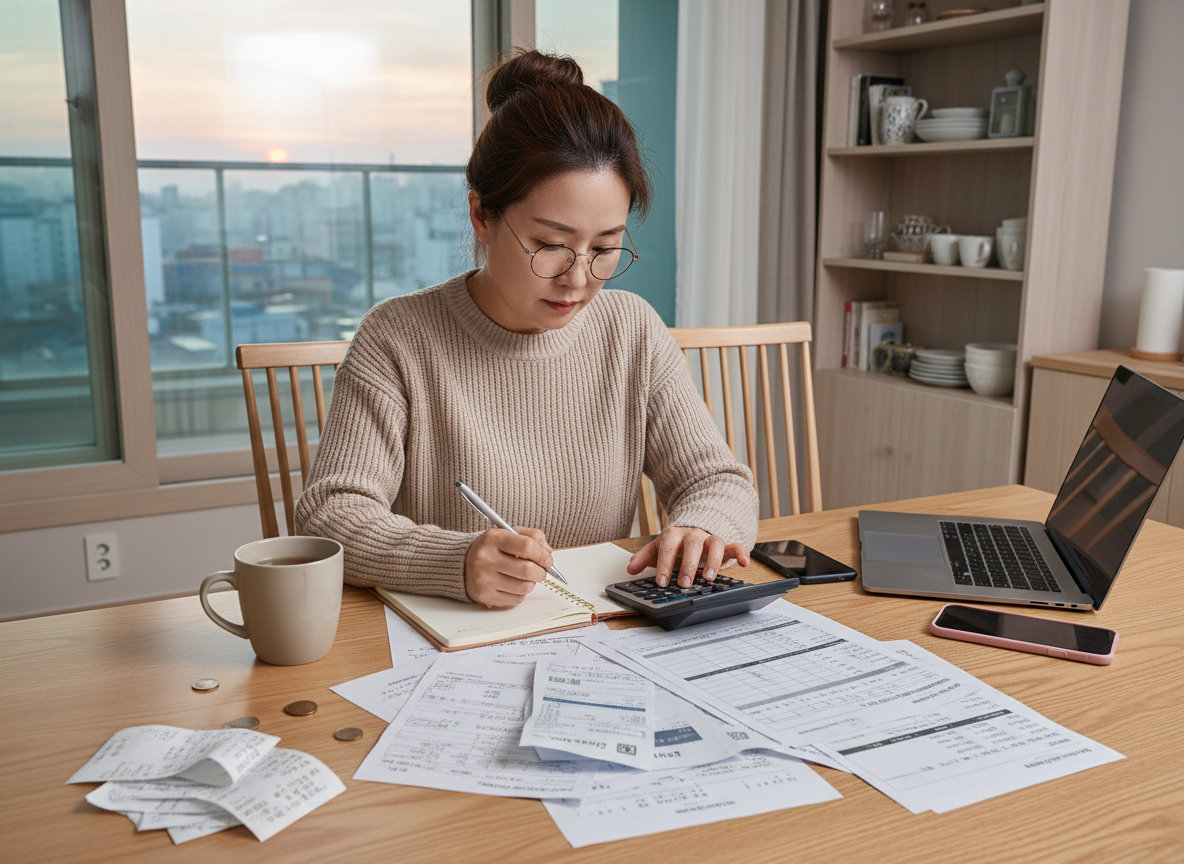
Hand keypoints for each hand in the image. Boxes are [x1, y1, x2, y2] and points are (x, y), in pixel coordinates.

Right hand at [464, 527, 553, 607]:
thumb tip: (548, 552)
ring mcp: (484, 579)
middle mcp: (486, 559)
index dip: (543, 555)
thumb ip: (532, 536)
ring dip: (531, 583)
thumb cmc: (491, 548)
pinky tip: (514, 585)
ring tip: (526, 577)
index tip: (548, 559)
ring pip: (524, 587)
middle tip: (541, 571)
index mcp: (493, 539)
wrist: (462, 564)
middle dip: (541, 572)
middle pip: (527, 570)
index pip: (527, 546)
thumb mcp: (508, 534)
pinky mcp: (484, 596)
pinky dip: (521, 593)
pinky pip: (515, 599)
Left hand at [626, 526, 750, 588]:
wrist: (694, 526)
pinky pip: (735, 546)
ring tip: (709, 578)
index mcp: (674, 535)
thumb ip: (644, 557)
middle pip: (691, 545)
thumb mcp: (658, 548)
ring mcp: (709, 539)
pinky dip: (741, 553)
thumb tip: (630, 568)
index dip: (663, 565)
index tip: (660, 582)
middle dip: (688, 564)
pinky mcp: (725, 545)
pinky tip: (745, 564)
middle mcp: (693, 535)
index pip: (667, 548)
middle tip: (683, 583)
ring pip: (714, 544)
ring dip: (712, 561)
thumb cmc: (676, 542)